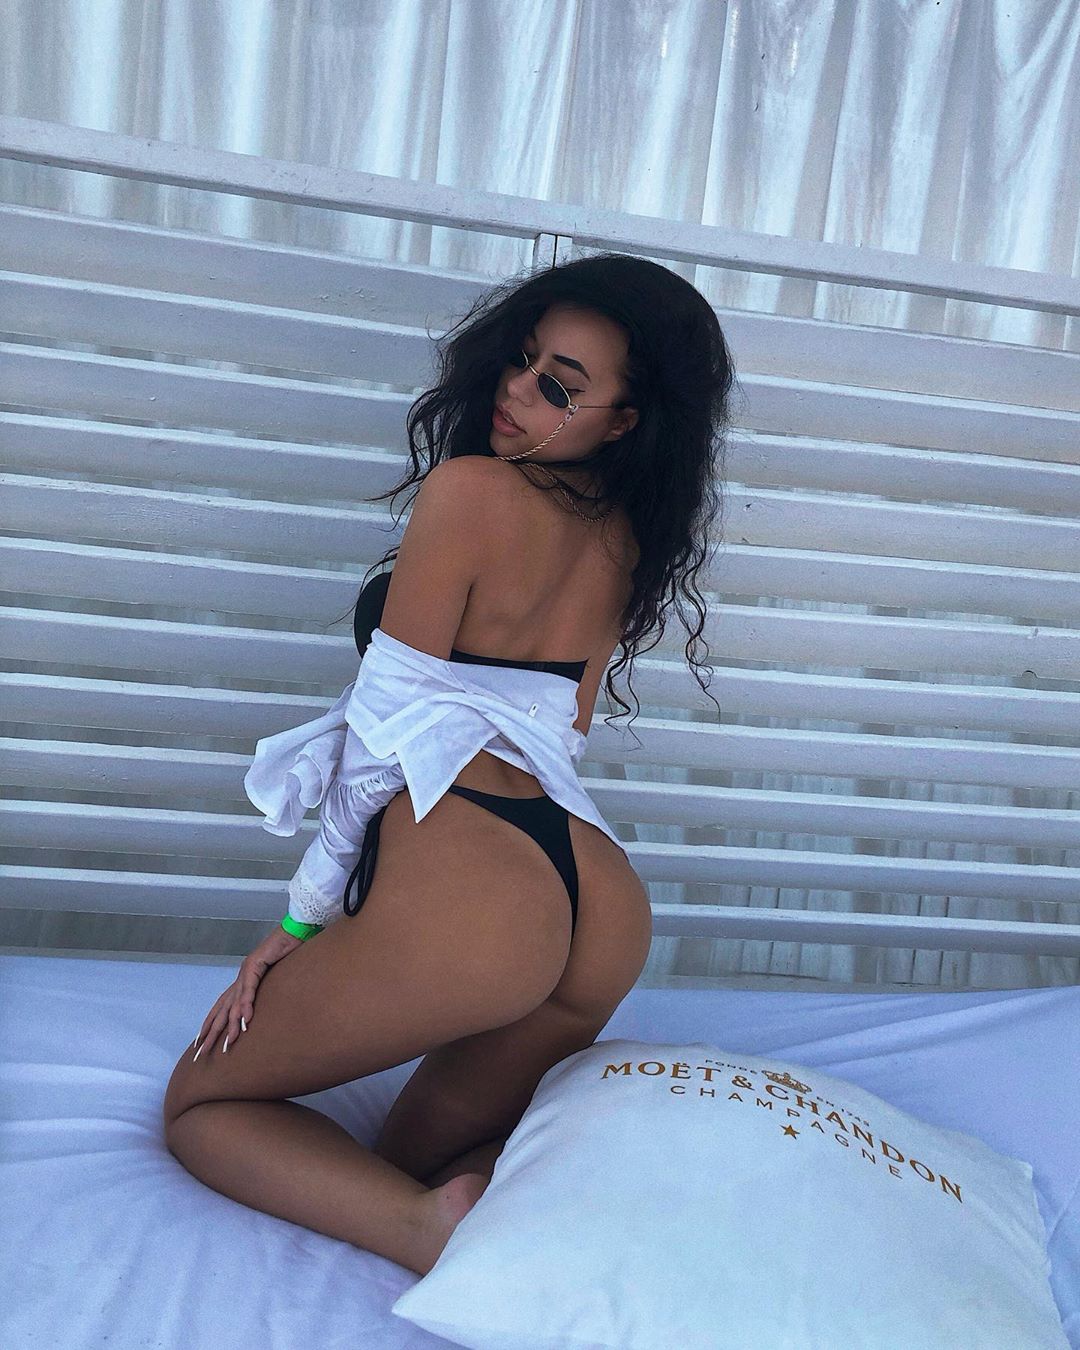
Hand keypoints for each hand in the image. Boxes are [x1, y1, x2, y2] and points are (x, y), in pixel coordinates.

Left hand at [192, 926, 304, 1060]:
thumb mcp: (278, 979)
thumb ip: (268, 993)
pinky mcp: (255, 964)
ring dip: (230, 1025)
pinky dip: (246, 1005)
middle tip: (202, 1051)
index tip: (201, 1041)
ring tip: (227, 1043)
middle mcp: (240, 978)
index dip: (211, 1023)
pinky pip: (249, 989)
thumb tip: (267, 1011)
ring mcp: (246, 971)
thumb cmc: (289, 953)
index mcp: (243, 981)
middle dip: (211, 1032)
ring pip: (234, 1003)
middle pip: (221, 1009)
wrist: (294, 931)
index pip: (221, 1006)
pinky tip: (244, 1020)